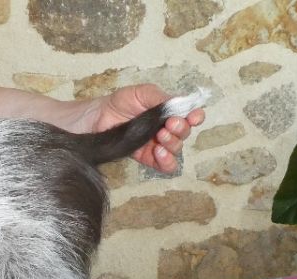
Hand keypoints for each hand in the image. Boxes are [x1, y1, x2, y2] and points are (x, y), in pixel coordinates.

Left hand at [89, 84, 205, 172]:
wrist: (100, 117)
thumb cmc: (121, 102)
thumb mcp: (143, 93)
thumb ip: (162, 98)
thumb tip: (182, 104)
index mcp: (170, 111)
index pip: (192, 115)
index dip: (196, 116)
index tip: (193, 117)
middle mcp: (168, 128)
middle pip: (185, 133)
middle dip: (180, 129)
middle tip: (168, 125)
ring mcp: (159, 144)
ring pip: (177, 150)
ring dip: (172, 144)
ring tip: (160, 137)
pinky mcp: (149, 158)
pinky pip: (166, 166)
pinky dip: (167, 161)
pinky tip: (158, 153)